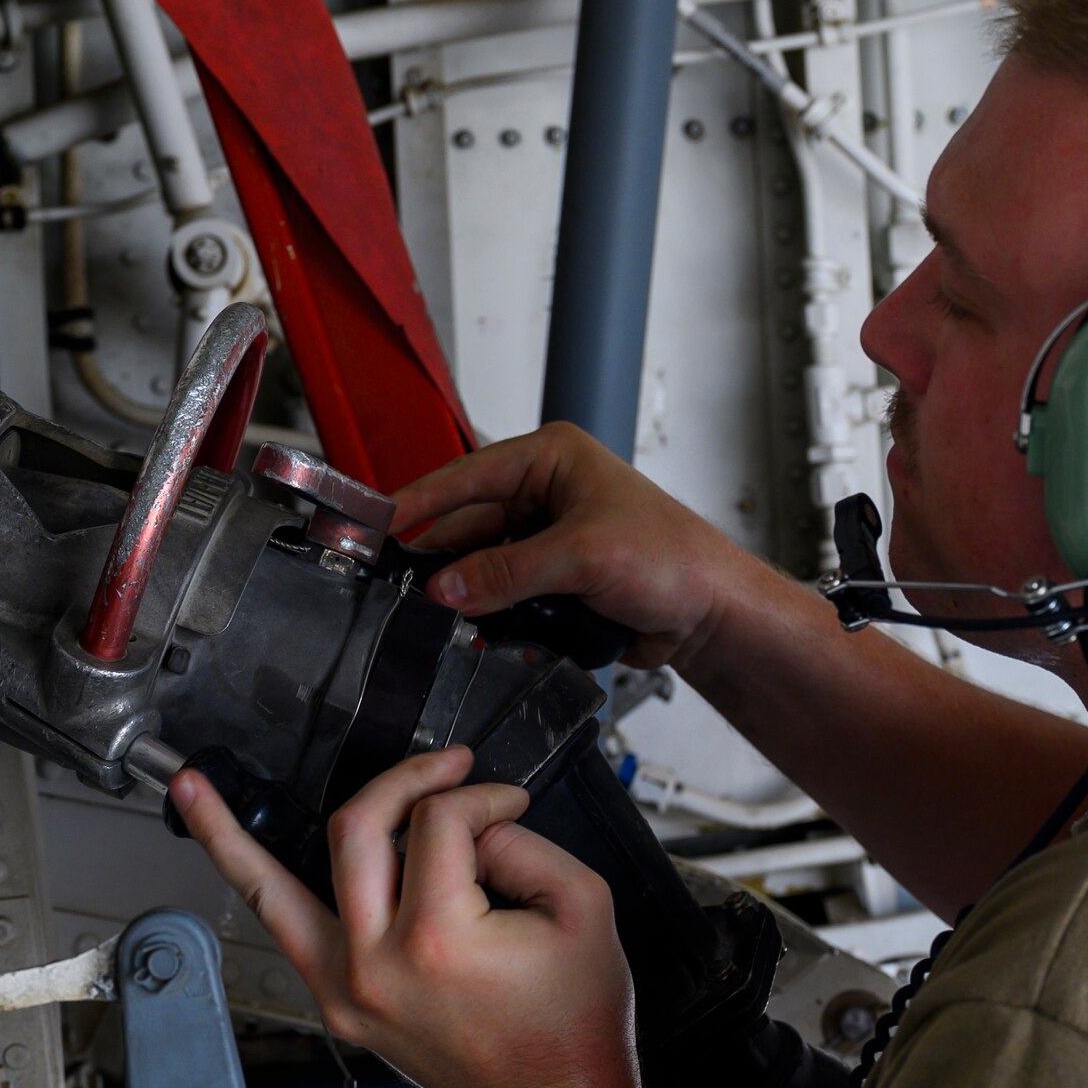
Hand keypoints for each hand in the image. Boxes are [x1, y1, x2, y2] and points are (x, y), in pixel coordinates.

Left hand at [168, 746, 639, 1087]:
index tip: (511, 806)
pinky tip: (212, 833)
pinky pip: (282, 926)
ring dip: (228, 830)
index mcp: (437, 939)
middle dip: (409, 779)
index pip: (443, 822)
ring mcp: (343, 986)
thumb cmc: (572, 1023)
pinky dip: (245, 876)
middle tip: (448, 766)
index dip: (486, 797)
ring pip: (274, 885)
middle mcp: (374, 963)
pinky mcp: (335, 998)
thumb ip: (524, 843)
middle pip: (359, 827)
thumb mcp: (582, 908)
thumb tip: (474, 821)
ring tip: (192, 782)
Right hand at [392, 422, 757, 669]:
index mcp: (552, 458)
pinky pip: (504, 592)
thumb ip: (508, 571)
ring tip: (435, 618)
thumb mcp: (582, 557)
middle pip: (469, 524)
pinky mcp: (553, 578)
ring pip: (483, 564)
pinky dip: (490, 612)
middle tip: (400, 590)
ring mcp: (548, 536)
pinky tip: (476, 630)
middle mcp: (545, 491)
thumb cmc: (670, 560)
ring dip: (467, 592)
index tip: (376, 521)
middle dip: (442, 560)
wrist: (711, 614)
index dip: (420, 499)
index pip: (469, 473)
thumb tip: (445, 588)